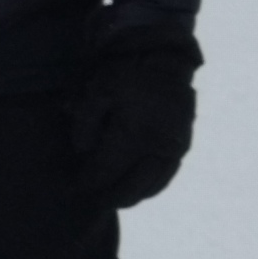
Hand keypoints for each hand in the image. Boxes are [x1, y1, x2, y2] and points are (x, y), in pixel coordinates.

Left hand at [70, 45, 196, 213]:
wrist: (165, 58)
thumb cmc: (126, 72)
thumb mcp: (96, 90)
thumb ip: (85, 122)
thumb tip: (82, 151)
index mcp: (135, 134)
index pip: (106, 170)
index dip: (89, 182)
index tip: (74, 187)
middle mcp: (158, 146)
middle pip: (130, 186)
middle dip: (109, 196)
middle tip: (92, 201)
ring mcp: (174, 147)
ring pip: (152, 184)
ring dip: (131, 196)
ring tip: (114, 200)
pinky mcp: (183, 144)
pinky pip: (167, 174)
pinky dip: (152, 187)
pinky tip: (139, 190)